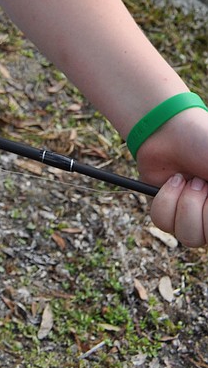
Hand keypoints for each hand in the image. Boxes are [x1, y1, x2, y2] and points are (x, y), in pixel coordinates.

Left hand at [137, 109, 207, 246]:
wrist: (170, 128)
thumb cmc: (205, 143)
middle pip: (203, 239)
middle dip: (198, 206)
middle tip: (200, 181)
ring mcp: (189, 215)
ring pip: (186, 236)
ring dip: (184, 203)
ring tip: (187, 180)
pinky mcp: (165, 209)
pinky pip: (163, 221)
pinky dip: (166, 197)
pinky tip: (174, 179)